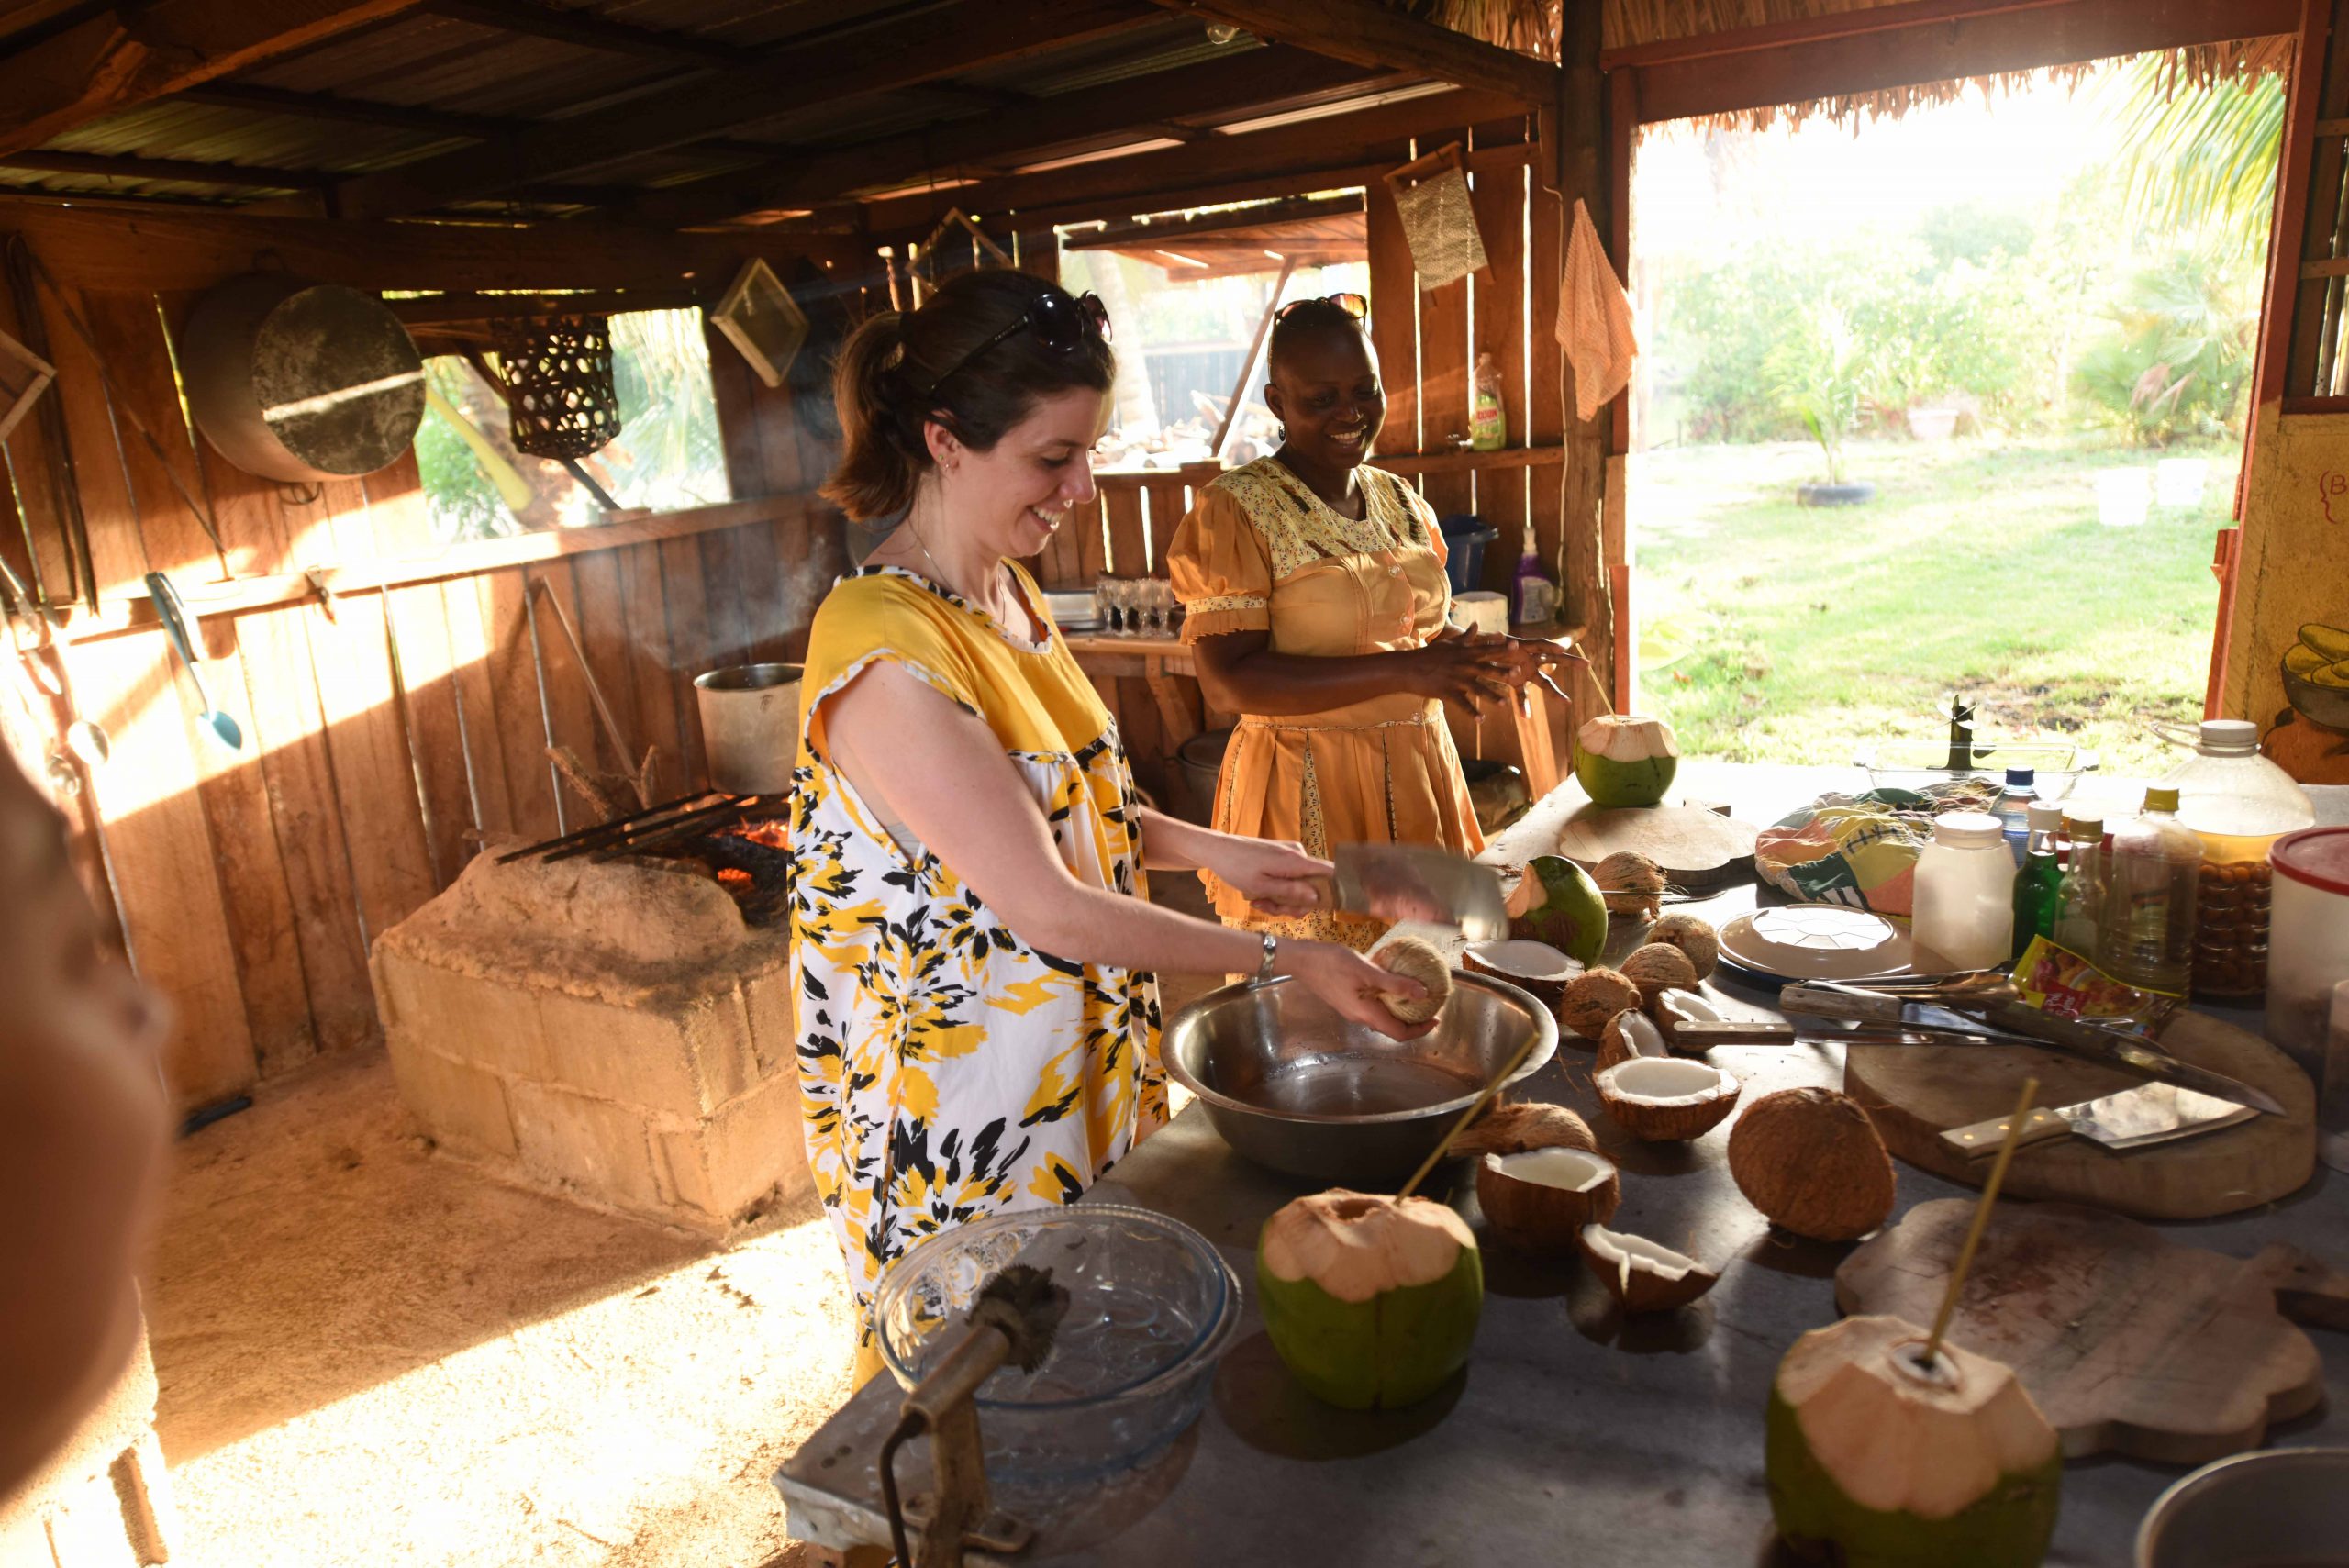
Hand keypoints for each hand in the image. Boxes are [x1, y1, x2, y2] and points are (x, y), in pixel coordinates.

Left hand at [1200, 835, 1327, 917]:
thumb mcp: (1261, 887)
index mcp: (1296, 861)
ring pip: (1299, 884)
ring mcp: (1290, 854)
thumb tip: (1316, 897)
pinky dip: (1278, 889)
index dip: (1335, 890)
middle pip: (1313, 886)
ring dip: (1282, 899)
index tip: (1324, 907)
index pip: (1331, 872)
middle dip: (1294, 903)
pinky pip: (1290, 877)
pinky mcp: (1283, 855)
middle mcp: (1298, 854)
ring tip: (1260, 902)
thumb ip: (1291, 892)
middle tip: (1270, 909)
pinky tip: (1260, 894)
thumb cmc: (1236, 868)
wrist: (1217, 850)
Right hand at [1283, 939, 1436, 1040]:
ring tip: (1415, 994)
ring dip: (1401, 1010)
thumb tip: (1422, 993)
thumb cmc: (1331, 963)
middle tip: (1429, 1006)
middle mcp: (1359, 1016)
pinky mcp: (1347, 1000)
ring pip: (1383, 1017)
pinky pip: (1373, 1006)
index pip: (1399, 1033)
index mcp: (1366, 1014)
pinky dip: (1388, 1000)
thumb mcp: (1367, 970)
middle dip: (1414, 1021)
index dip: (1420, 1030)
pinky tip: (1392, 982)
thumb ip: (1394, 983)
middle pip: (1392, 1028)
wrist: (1301, 960)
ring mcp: (1352, 1009)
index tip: (1436, 1018)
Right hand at [1408, 636, 1517, 713]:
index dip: (1502, 648)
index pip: (1486, 650)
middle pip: (1486, 670)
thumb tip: (1477, 624)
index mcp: (1464, 654)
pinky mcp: (1448, 693)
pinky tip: (1482, 720)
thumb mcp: (1449, 644)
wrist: (1409, 668)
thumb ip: (1466, 636)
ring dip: (1492, 697)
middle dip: (1503, 671)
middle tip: (1518, 673)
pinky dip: (1472, 713)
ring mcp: (1456, 680)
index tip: (1517, 646)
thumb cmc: (1430, 654)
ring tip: (1505, 704)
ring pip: (1478, 689)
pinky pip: (1462, 704)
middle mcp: (1463, 666)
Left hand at [1465, 633, 1588, 705]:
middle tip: (1588, 665)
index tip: (1563, 647)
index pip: (1541, 644)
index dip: (1551, 645)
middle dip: (1571, 662)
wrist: (1474, 653)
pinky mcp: (1516, 682)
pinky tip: (1525, 717)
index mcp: (1523, 645)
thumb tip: (1497, 635)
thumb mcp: (1484, 639)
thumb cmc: (1482, 642)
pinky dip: (1523, 706)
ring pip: (1545, 682)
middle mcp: (1529, 658)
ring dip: (1555, 693)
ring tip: (1567, 703)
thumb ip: (1488, 638)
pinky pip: (1522, 695)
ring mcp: (1525, 671)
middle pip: (1554, 660)